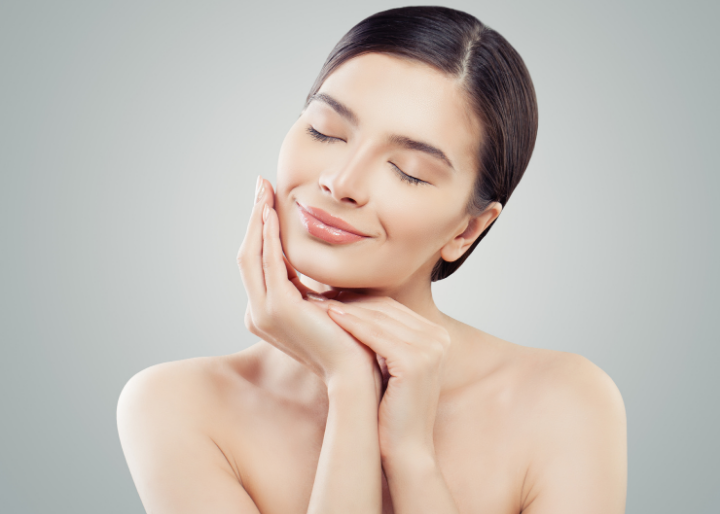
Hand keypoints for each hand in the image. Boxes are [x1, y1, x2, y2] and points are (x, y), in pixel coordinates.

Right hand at [236, 177, 379, 388]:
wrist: (361, 373)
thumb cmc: (354, 338)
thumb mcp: (331, 301)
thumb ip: (318, 282)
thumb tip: (323, 255)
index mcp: (270, 312)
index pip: (259, 262)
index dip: (261, 229)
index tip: (268, 199)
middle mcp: (259, 313)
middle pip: (249, 254)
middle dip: (255, 218)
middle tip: (261, 184)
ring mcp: (264, 313)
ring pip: (252, 255)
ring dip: (258, 221)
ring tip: (265, 191)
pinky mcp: (278, 309)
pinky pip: (268, 262)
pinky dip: (268, 235)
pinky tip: (274, 213)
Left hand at [312, 294, 450, 462]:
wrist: (406, 450)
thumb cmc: (392, 410)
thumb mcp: (391, 366)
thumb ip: (384, 338)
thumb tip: (353, 309)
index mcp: (436, 336)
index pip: (392, 308)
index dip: (359, 300)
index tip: (329, 294)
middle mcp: (439, 338)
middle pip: (386, 309)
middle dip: (351, 300)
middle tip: (319, 292)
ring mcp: (430, 349)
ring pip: (378, 318)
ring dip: (346, 308)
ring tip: (318, 300)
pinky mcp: (415, 362)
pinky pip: (376, 335)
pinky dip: (351, 324)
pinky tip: (330, 316)